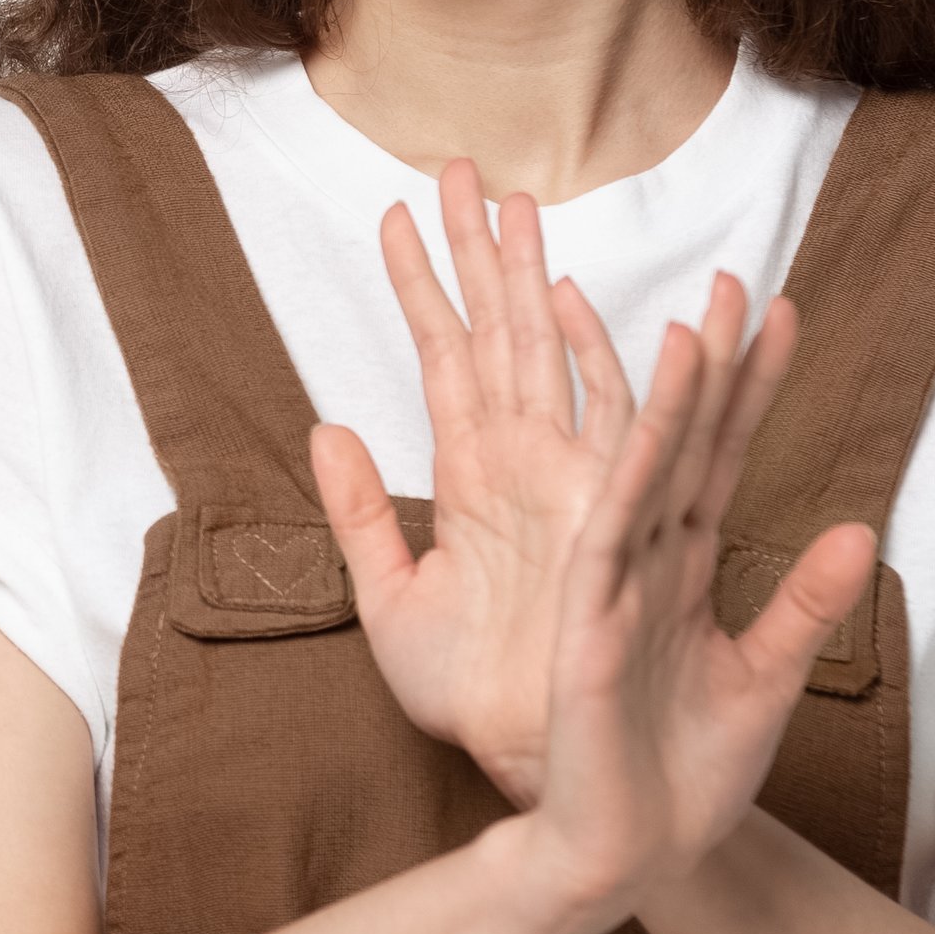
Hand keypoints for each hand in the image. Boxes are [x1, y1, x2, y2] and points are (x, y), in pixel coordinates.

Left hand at [312, 163, 633, 799]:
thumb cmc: (473, 697)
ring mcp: (572, 482)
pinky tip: (576, 310)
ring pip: (555, 359)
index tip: (395, 212)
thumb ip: (358, 514)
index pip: (443, 358)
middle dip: (481, 251)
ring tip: (522, 204)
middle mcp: (528, 463)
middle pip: (501, 334)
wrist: (535, 767)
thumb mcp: (387, 603)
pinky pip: (611, 430)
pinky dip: (604, 366)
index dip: (419, 285)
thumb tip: (322, 427)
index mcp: (477, 476)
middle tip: (462, 166)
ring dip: (537, 283)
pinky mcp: (607, 521)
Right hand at [521, 284, 875, 915]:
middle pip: (681, 443)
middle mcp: (644, 562)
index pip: (722, 458)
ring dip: (669, 404)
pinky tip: (650, 431)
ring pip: (641, 475)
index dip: (752, 387)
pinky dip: (629, 483)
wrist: (634, 856)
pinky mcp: (590, 630)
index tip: (785, 311)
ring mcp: (612, 589)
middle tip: (740, 276)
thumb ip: (809, 607)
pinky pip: (611, 543)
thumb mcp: (767, 681)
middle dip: (713, 364)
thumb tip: (865, 532)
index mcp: (682, 569)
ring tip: (697, 328)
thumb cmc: (687, 776)